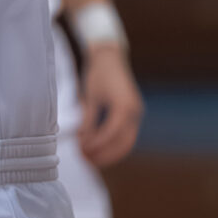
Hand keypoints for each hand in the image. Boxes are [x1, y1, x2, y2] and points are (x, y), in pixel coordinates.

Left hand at [79, 44, 143, 168]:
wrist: (110, 57)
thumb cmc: (98, 73)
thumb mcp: (90, 97)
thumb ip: (88, 121)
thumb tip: (83, 142)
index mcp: (124, 106)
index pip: (110, 134)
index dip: (96, 145)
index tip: (81, 150)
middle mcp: (134, 111)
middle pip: (123, 144)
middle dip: (104, 155)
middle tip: (85, 160)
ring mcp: (136, 113)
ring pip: (127, 143)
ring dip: (110, 154)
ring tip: (91, 158)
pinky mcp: (133, 114)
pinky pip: (126, 136)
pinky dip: (114, 146)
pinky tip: (98, 149)